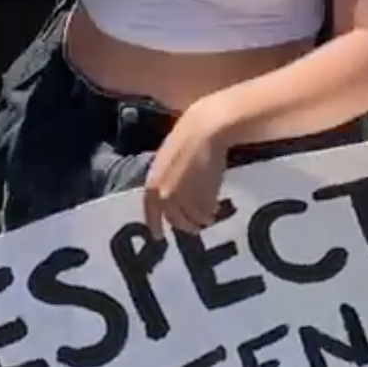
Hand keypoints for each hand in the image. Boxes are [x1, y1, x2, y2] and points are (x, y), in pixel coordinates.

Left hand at [144, 97, 231, 238]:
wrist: (204, 130)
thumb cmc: (185, 139)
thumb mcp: (166, 161)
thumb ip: (165, 181)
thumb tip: (168, 199)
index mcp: (153, 184)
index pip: (151, 212)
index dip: (154, 226)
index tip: (159, 237)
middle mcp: (165, 195)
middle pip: (175, 220)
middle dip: (184, 225)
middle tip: (194, 227)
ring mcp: (184, 198)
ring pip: (192, 220)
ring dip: (200, 220)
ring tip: (208, 216)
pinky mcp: (203, 198)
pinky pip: (207, 213)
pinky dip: (211, 212)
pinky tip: (215, 205)